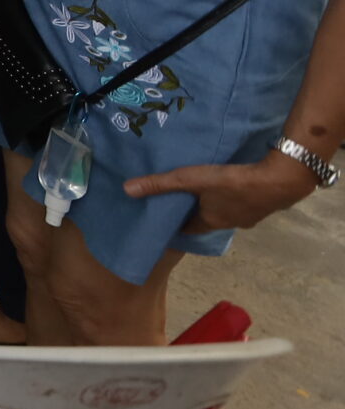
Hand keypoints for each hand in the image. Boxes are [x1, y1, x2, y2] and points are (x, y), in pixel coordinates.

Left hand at [126, 149, 319, 233]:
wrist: (281, 180)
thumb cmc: (233, 183)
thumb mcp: (191, 180)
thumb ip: (160, 184)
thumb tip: (126, 190)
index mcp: (211, 221)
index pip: (187, 228)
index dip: (174, 222)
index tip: (162, 216)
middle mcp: (230, 223)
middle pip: (206, 219)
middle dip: (193, 211)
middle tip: (179, 198)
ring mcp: (250, 215)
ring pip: (225, 210)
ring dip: (214, 202)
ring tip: (203, 189)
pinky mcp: (263, 204)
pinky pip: (241, 202)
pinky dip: (232, 195)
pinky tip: (231, 183)